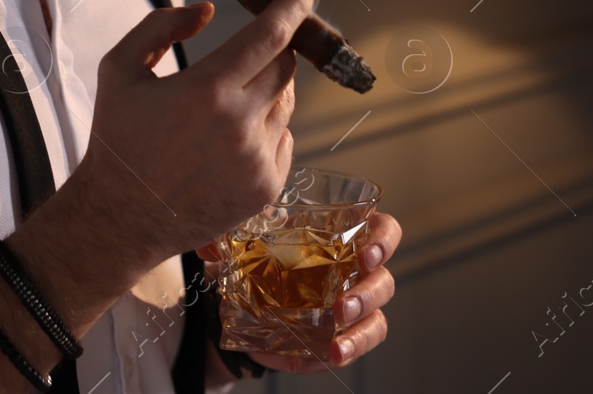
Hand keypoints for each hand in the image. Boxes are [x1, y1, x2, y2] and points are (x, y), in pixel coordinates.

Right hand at [71, 0, 314, 264]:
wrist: (119, 218)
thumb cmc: (117, 139)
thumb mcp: (119, 68)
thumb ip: (160, 25)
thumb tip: (208, 10)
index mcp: (206, 90)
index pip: (271, 34)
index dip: (292, 4)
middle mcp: (240, 124)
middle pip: (284, 65)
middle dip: (272, 49)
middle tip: (251, 50)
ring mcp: (257, 159)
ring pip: (285, 102)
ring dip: (266, 90)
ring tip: (224, 105)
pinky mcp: (266, 187)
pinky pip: (283, 139)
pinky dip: (266, 129)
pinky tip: (228, 141)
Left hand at [200, 210, 401, 373]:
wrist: (250, 292)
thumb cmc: (265, 253)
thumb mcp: (249, 241)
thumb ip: (228, 239)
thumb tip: (208, 247)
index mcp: (345, 237)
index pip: (384, 231)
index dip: (384, 241)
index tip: (366, 254)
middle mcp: (357, 273)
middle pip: (383, 283)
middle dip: (367, 296)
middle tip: (340, 308)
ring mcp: (352, 309)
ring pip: (377, 324)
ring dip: (359, 337)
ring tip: (335, 349)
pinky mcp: (337, 339)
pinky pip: (341, 353)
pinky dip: (317, 361)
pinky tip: (292, 360)